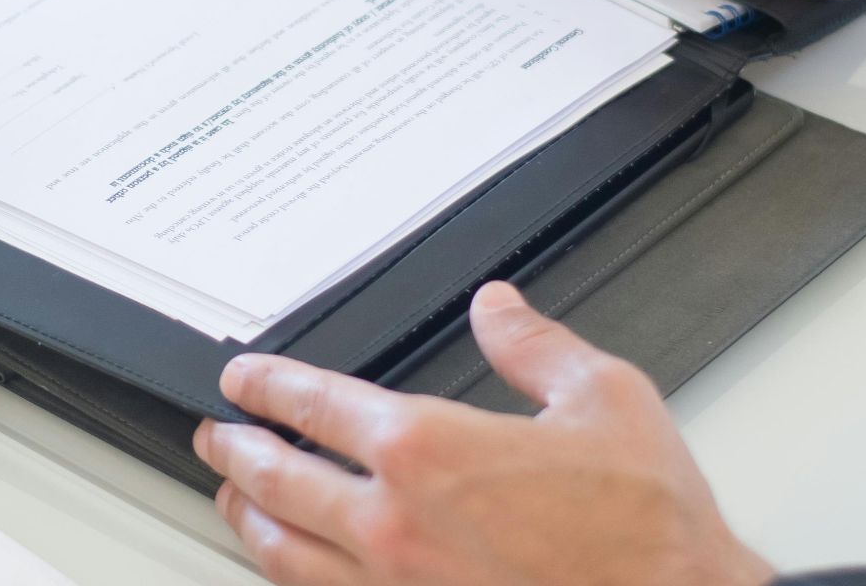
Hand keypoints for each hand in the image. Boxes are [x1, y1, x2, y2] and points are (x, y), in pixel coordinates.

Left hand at [195, 282, 773, 585]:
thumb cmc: (649, 530)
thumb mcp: (604, 398)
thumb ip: (535, 344)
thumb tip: (498, 306)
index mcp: (429, 450)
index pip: (315, 404)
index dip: (268, 385)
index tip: (245, 378)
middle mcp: (395, 523)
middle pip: (277, 480)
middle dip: (237, 450)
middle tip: (217, 434)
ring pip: (285, 552)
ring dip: (249, 518)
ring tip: (234, 500)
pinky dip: (293, 576)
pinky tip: (294, 568)